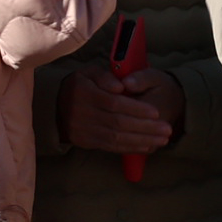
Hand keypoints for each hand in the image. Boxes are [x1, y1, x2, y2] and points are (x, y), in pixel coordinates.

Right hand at [60, 63, 185, 156]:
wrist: (54, 107)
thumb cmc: (79, 87)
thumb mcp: (88, 73)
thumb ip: (104, 76)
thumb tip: (121, 87)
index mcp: (84, 92)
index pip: (114, 103)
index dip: (136, 108)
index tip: (156, 112)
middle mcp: (82, 113)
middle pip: (118, 122)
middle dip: (145, 127)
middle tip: (167, 129)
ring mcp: (83, 129)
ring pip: (116, 137)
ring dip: (142, 140)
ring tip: (162, 139)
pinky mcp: (85, 142)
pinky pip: (111, 147)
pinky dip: (131, 148)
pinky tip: (147, 146)